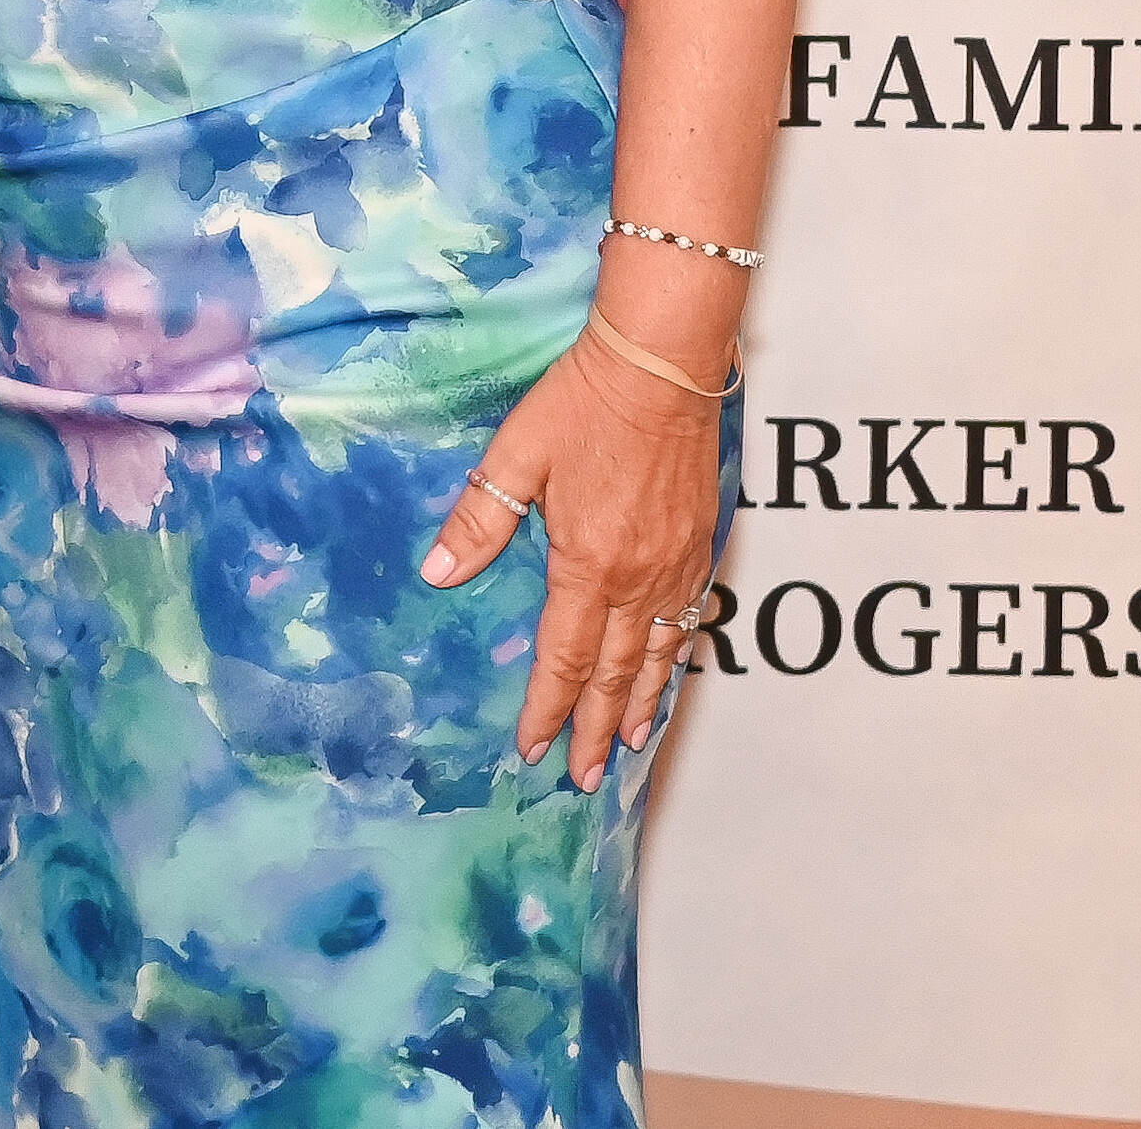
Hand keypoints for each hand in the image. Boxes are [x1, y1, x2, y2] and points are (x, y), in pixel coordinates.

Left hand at [415, 329, 727, 788]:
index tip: (533, 749)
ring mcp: (676, 564)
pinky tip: (667, 672)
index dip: (547, 708)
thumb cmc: (586, 401)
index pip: (563, 658)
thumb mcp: (518, 455)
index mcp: (587, 563)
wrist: (664, 362)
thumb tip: (438, 574)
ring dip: (640, 704)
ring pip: (658, 654)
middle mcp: (638, 577)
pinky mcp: (702, 543)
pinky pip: (688, 619)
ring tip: (628, 745)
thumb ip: (479, 520)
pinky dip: (674, 658)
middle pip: (615, 672)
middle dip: (594, 728)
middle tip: (584, 777)